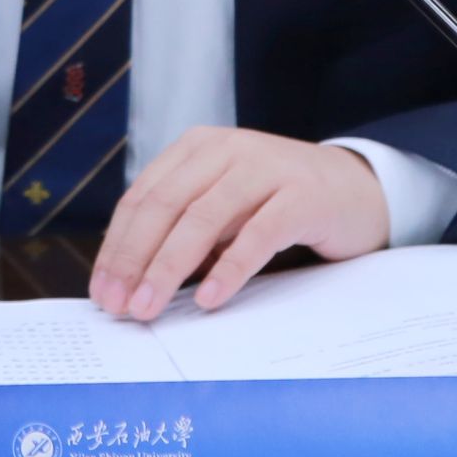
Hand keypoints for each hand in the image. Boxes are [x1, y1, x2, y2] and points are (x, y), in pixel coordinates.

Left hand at [88, 128, 389, 321]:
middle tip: (118, 306)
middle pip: (165, 205)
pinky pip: (257, 234)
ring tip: (149, 307)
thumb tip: (130, 281)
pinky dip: (229, 268)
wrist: (356, 188)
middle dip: (134, 259)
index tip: (101, 291)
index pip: (143, 197)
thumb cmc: (277, 203)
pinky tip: (210, 299)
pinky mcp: (301, 195)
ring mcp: (265, 169)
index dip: (117, 245)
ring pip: (203, 218)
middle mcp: (227, 150)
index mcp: (198, 148)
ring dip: (169, 267)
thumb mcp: (223, 204)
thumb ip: (184, 227)